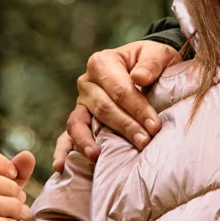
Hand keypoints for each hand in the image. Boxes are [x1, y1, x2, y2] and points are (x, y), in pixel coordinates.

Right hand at [62, 40, 179, 162]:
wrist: (148, 68)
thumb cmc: (154, 62)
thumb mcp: (159, 54)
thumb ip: (151, 63)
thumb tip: (139, 77)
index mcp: (102, 63)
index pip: (119, 89)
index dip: (137, 108)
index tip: (155, 126)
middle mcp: (86, 83)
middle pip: (103, 108)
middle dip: (124, 127)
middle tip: (144, 142)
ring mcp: (80, 103)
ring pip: (79, 123)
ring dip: (87, 141)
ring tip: (97, 156)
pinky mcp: (79, 120)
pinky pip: (66, 136)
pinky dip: (63, 151)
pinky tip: (61, 166)